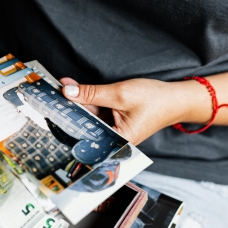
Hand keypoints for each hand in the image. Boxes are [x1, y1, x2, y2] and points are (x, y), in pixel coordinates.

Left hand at [60, 77, 210, 144]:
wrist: (176, 99)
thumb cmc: (155, 99)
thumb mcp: (120, 93)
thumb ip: (92, 93)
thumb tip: (68, 92)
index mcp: (117, 140)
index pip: (85, 131)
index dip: (67, 119)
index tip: (51, 107)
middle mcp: (113, 139)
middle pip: (85, 123)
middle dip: (70, 106)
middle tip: (53, 91)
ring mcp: (113, 131)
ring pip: (89, 116)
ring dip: (77, 101)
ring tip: (62, 87)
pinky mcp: (114, 122)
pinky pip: (96, 112)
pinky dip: (87, 101)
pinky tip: (74, 90)